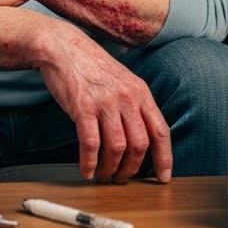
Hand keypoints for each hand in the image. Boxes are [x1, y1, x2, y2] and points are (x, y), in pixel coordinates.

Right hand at [38, 29, 172, 183]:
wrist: (63, 48)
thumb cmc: (91, 67)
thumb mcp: (123, 81)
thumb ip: (134, 105)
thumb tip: (142, 138)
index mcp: (141, 93)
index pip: (161, 131)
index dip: (164, 158)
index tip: (162, 177)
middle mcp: (127, 98)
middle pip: (139, 144)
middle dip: (132, 169)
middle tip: (122, 178)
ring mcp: (105, 102)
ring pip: (117, 147)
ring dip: (111, 168)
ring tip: (104, 175)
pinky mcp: (83, 107)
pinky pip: (91, 144)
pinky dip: (90, 162)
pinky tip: (87, 170)